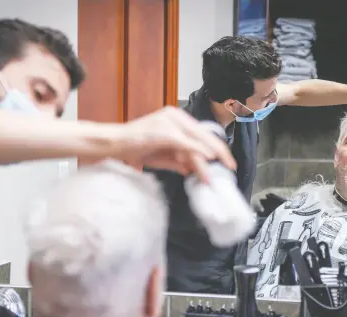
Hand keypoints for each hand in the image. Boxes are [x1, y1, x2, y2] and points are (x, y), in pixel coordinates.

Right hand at [117, 106, 235, 182]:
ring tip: (220, 168)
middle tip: (231, 165)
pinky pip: (186, 142)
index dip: (216, 147)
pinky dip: (198, 151)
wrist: (115, 143)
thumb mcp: (162, 156)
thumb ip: (178, 160)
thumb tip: (191, 169)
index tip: (227, 160)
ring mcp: (169, 122)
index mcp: (175, 118)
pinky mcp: (164, 131)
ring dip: (210, 156)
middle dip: (220, 152)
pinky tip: (208, 158)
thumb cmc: (134, 148)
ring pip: (197, 140)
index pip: (201, 133)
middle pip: (204, 134)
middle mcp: (174, 115)